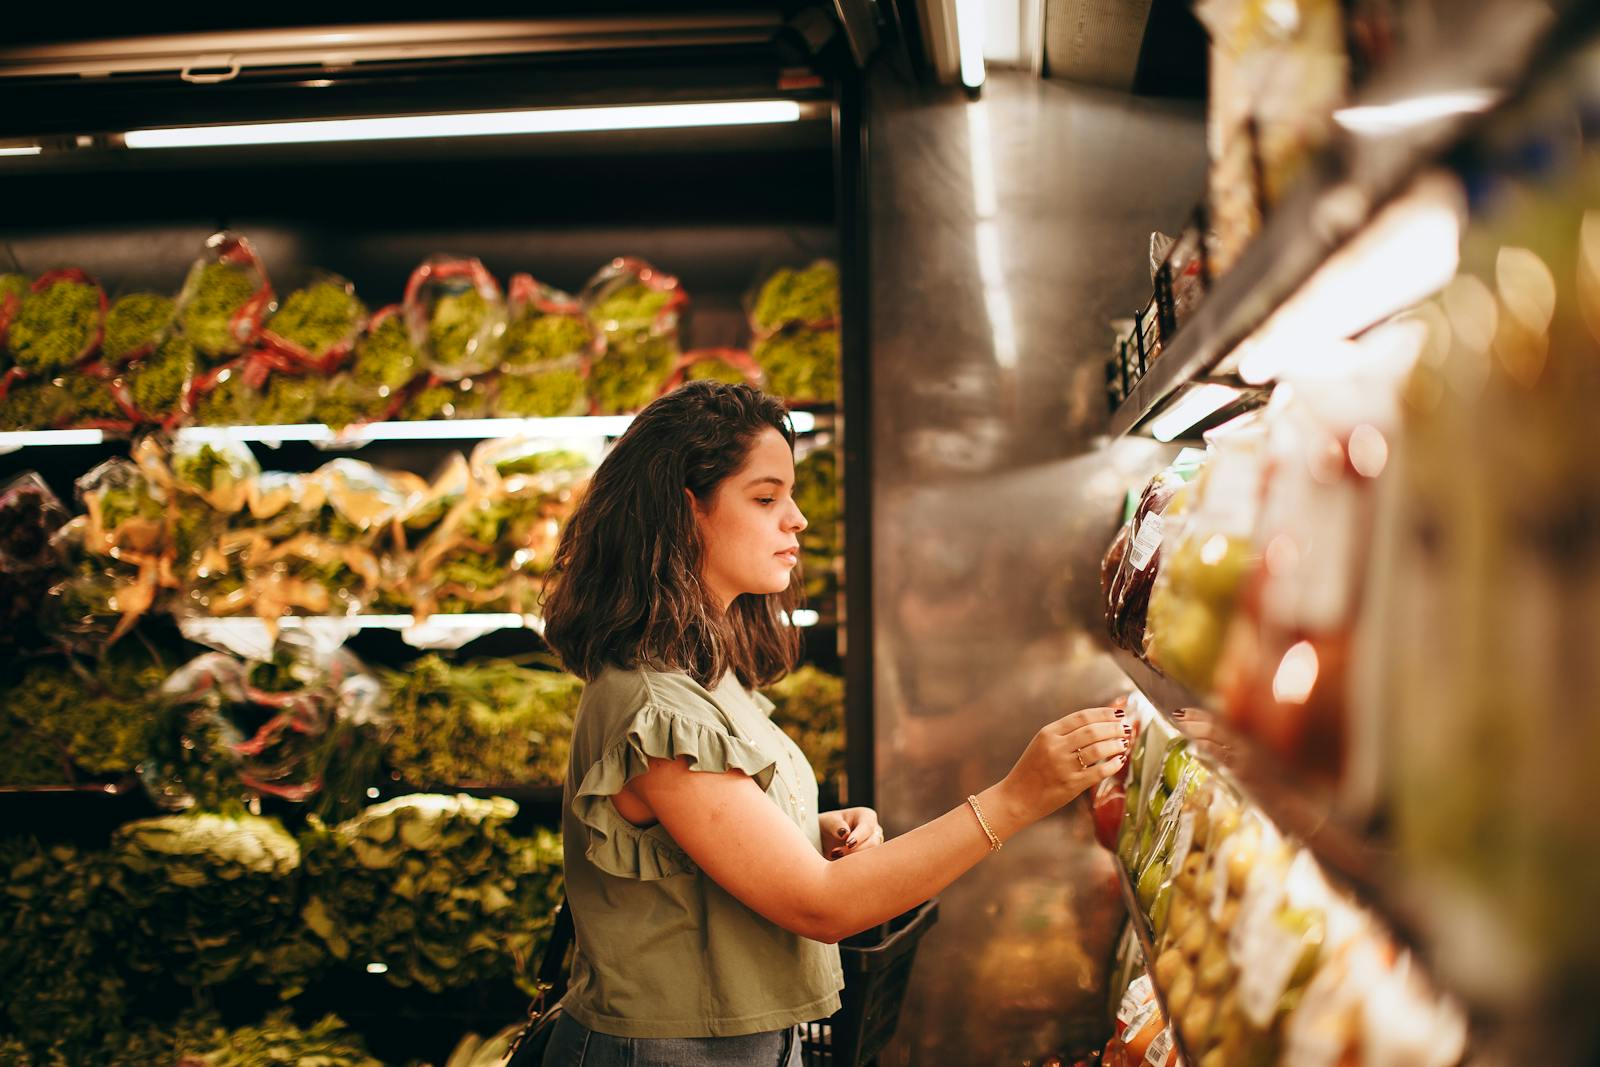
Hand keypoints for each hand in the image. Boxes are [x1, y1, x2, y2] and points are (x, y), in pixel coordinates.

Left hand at [818, 807, 882, 859]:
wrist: (824, 839)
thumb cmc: (827, 826)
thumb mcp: (827, 822)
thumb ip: (835, 825)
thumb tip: (845, 833)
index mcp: (866, 816)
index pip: (867, 827)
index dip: (858, 837)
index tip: (847, 844)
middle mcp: (874, 830)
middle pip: (872, 843)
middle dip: (854, 850)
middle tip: (834, 853)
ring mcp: (875, 844)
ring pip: (871, 856)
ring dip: (853, 859)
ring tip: (834, 856)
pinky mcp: (871, 857)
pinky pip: (867, 865)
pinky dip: (854, 866)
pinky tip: (840, 863)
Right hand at [997, 707, 1128, 823]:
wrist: (1016, 797)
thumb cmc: (1032, 770)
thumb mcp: (1043, 744)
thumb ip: (1066, 733)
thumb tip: (1097, 720)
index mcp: (1048, 733)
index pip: (1082, 716)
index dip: (1104, 713)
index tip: (1119, 713)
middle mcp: (1055, 747)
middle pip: (1093, 730)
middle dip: (1114, 728)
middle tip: (1126, 728)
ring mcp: (1063, 766)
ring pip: (1098, 749)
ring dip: (1116, 745)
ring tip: (1124, 743)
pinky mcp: (1071, 785)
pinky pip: (1099, 771)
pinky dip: (1113, 765)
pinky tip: (1118, 762)